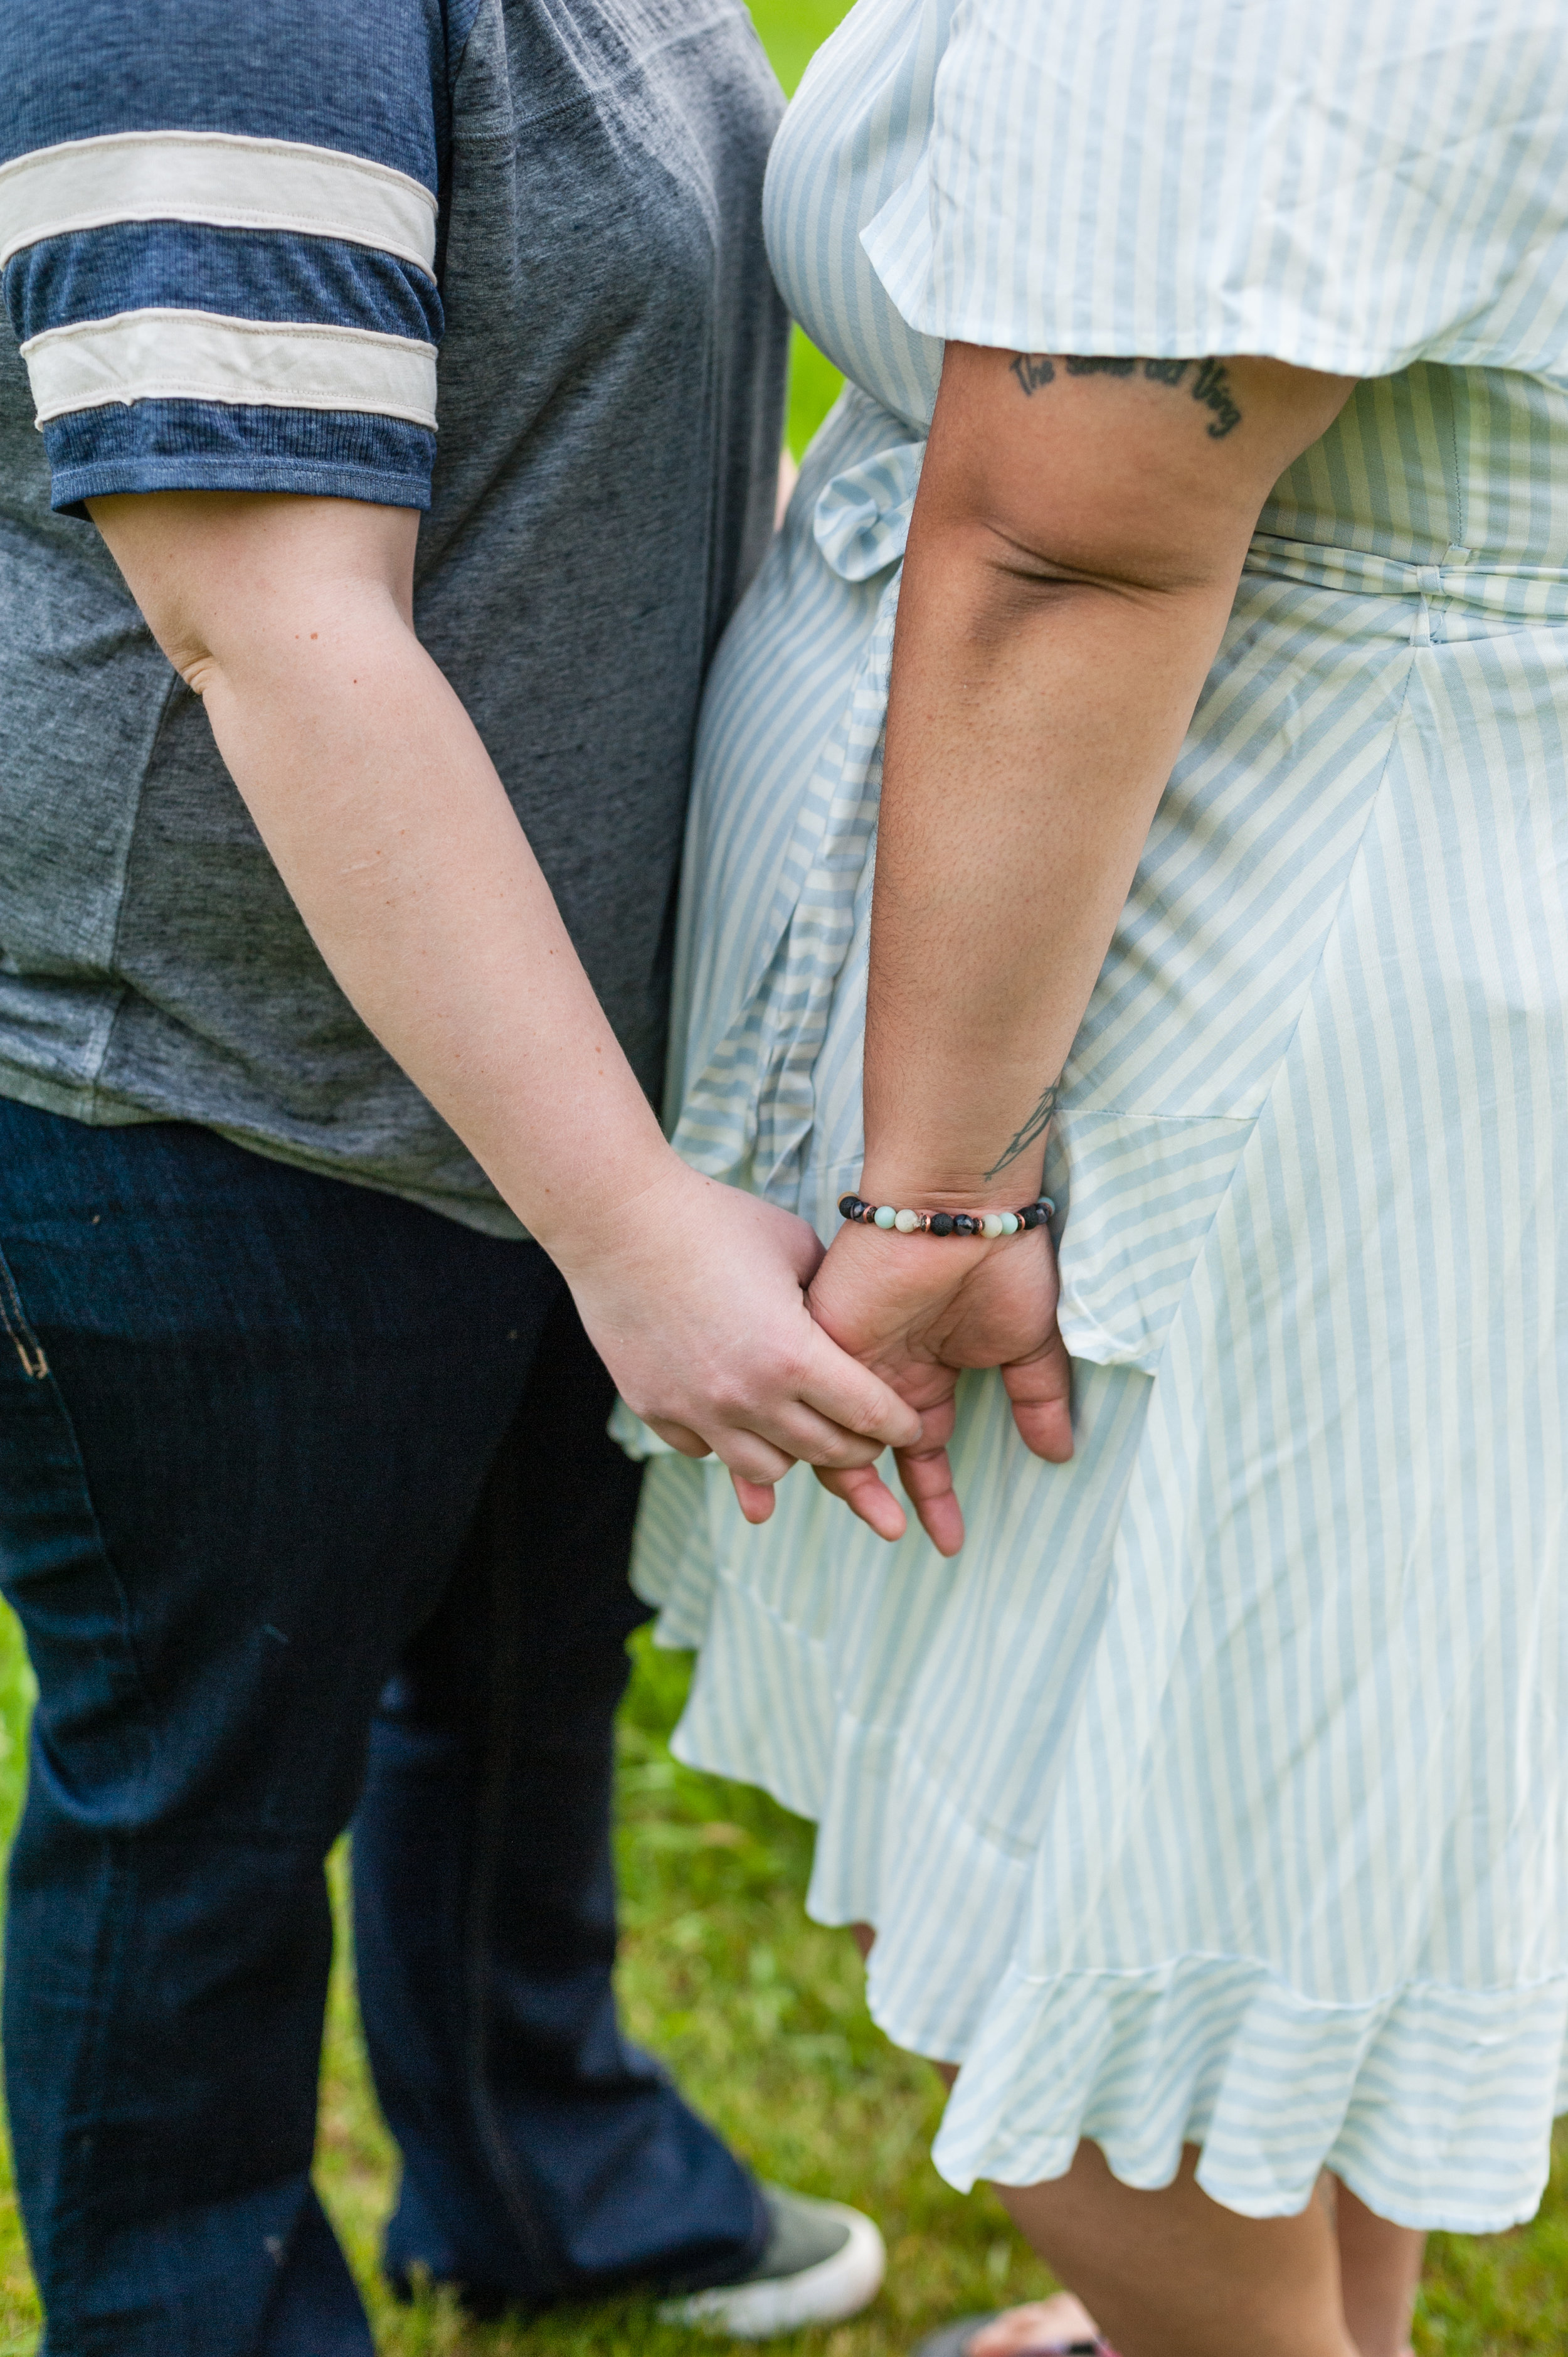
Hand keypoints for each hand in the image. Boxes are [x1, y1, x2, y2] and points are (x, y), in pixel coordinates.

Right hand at [554, 1156, 924, 1531]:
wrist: (618, 1221)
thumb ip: (830, 1296)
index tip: (911, 1427)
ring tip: (804, 1433)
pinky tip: (739, 1416)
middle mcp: (748, 1397)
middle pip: (826, 1452)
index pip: (869, 1414)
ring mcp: (698, 1411)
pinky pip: (708, 1452)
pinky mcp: (656, 1410)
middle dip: (860, 1448)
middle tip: (870, 1438)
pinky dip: (731, 1441)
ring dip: (795, 1454)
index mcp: (794, 1355)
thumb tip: (852, 1324)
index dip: (899, 1424)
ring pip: (768, 1471)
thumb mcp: (794, 1247)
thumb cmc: (713, 1221)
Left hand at [803, 1220, 1072, 1555]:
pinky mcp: (822, 1342)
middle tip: (901, 1541)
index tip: (950, 1543)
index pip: (921, 1450)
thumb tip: (1060, 1455)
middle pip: (869, 1453)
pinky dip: (823, 1442)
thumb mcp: (1030, 1344)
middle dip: (884, 1503)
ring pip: (833, 1437)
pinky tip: (847, 1477)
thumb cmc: (1002, 1262)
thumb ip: (1038, 1400)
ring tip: (885, 1527)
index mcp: (927, 1372)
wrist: (961, 1208)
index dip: (936, 1496)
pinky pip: (811, 1405)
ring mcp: (850, 1359)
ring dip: (855, 1486)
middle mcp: (883, 1372)